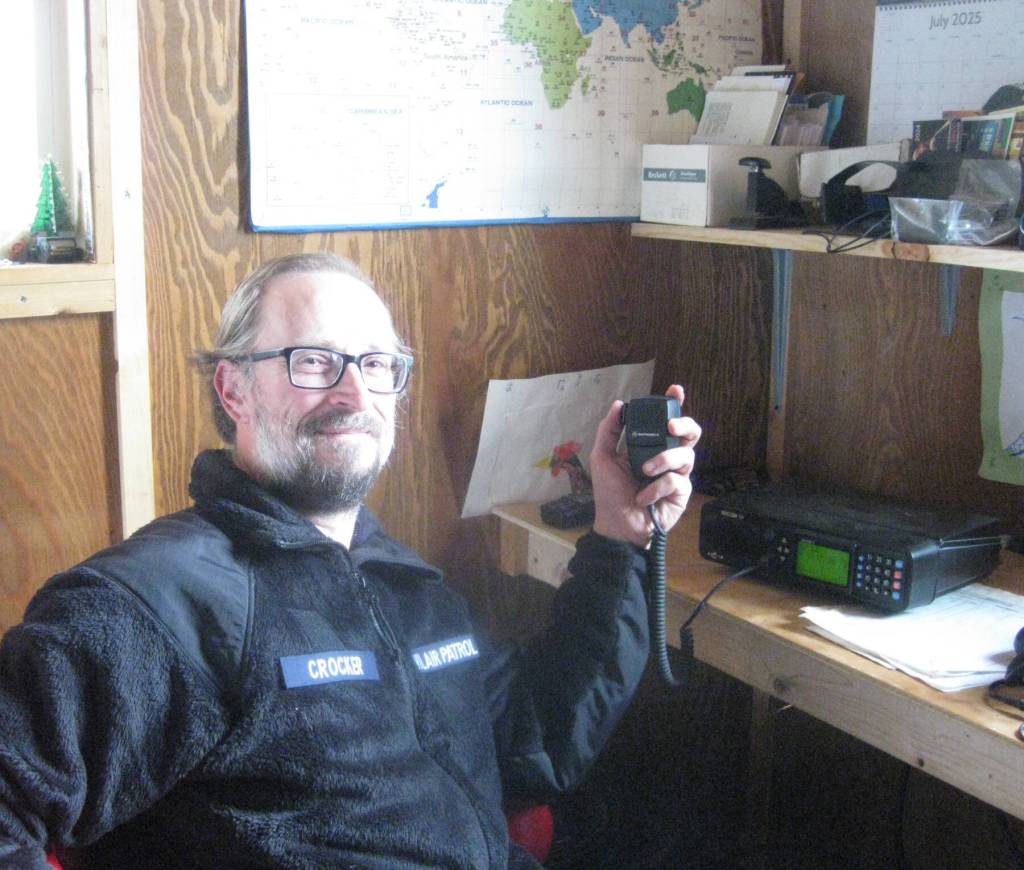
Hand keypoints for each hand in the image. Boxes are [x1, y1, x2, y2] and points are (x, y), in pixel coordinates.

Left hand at [589, 384, 700, 547]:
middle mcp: (667, 455)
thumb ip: (609, 431)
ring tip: (644, 470)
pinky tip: (644, 496)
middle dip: (685, 424)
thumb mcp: (602, 458)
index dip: (674, 403)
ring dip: (664, 459)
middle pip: (690, 432)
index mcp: (649, 444)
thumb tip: (618, 404)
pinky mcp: (682, 492)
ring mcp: (677, 473)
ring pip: (686, 454)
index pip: (665, 420)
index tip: (675, 390)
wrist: (616, 524)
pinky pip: (677, 479)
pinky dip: (657, 486)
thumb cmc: (609, 492)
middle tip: (671, 427)